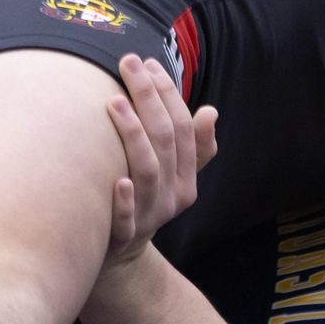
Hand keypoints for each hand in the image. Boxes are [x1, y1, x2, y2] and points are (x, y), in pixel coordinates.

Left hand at [104, 54, 218, 265]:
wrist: (119, 260)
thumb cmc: (141, 202)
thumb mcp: (172, 176)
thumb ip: (194, 148)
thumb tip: (211, 112)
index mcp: (187, 178)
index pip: (184, 128)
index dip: (169, 94)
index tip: (149, 63)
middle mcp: (173, 195)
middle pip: (166, 141)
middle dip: (148, 98)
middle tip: (128, 63)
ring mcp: (150, 217)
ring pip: (147, 171)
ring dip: (132, 136)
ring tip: (114, 102)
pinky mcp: (123, 239)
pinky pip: (126, 221)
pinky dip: (123, 202)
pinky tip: (116, 181)